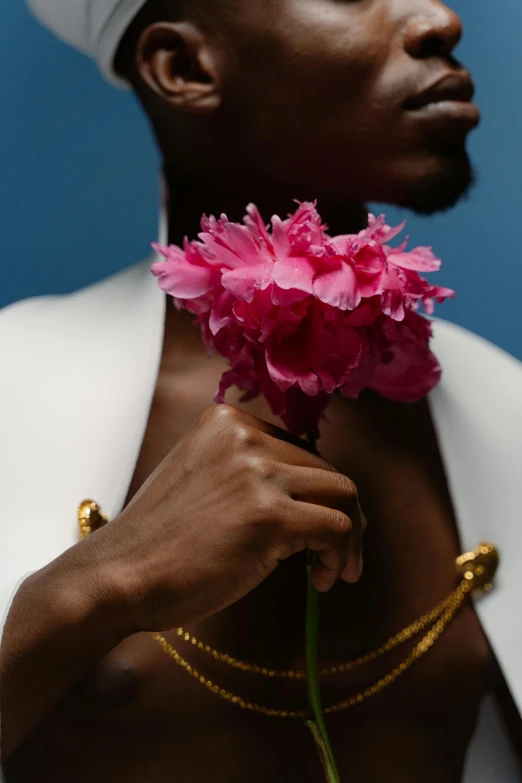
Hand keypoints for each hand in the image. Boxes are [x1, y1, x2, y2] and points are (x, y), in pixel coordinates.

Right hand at [87, 405, 364, 634]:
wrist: (121, 573)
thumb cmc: (158, 540)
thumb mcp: (200, 479)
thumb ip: (243, 473)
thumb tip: (304, 496)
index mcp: (225, 422)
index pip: (298, 451)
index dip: (312, 492)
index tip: (312, 526)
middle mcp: (245, 436)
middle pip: (326, 469)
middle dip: (340, 513)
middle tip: (331, 554)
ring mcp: (258, 472)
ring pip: (343, 493)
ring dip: (350, 535)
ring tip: (334, 570)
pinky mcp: (270, 514)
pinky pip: (337, 527)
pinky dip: (341, 555)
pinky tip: (323, 580)